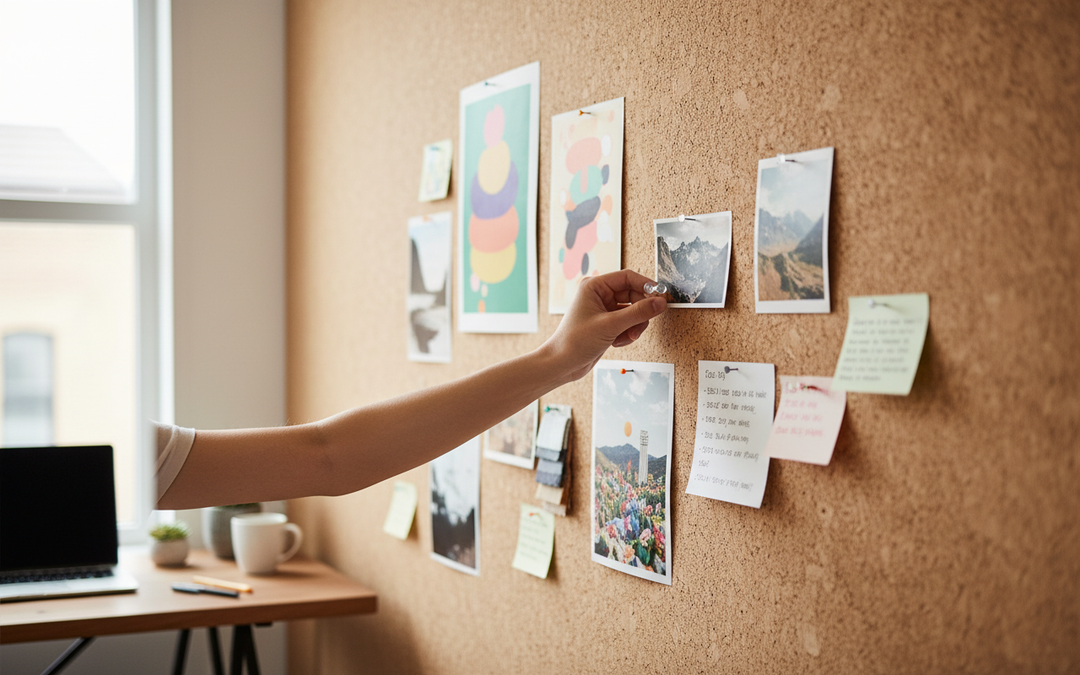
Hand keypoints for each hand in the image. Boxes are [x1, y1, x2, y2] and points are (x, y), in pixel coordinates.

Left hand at [543, 270, 666, 382]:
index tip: (660, 297)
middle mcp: (599, 295)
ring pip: (633, 311)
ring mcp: (604, 309)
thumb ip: (638, 313)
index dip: (646, 285)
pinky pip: (628, 323)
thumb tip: (659, 303)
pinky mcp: (607, 323)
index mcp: (594, 286)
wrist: (562, 364)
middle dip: (639, 313)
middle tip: (642, 324)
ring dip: (634, 325)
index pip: (627, 277)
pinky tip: (617, 342)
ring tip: (626, 337)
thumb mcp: (610, 325)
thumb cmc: (575, 342)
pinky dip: (627, 333)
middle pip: (633, 295)